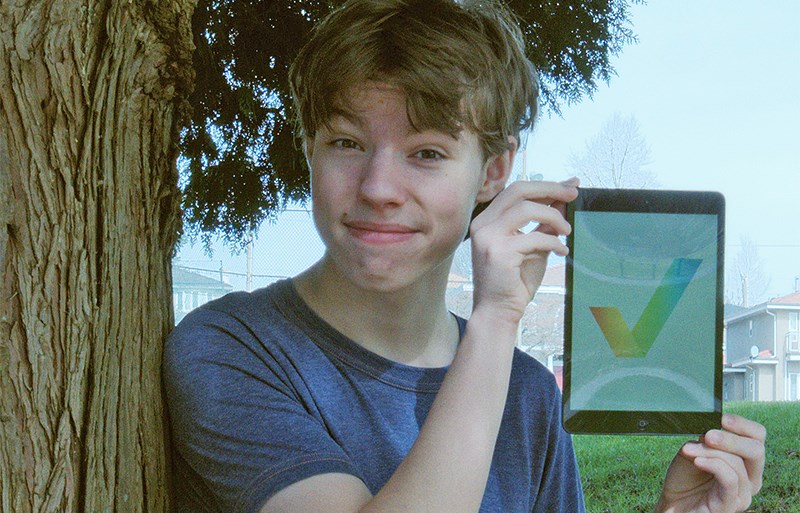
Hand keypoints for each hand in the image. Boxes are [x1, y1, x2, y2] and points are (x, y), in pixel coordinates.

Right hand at [468, 177, 578, 324]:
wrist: (498, 311)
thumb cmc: (514, 281)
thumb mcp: (533, 245)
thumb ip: (544, 222)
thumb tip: (564, 197)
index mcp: (487, 220)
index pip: (516, 190)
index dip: (545, 186)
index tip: (570, 186)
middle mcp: (482, 224)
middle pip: (518, 190)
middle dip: (550, 189)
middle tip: (574, 194)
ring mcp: (488, 237)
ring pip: (526, 209)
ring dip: (554, 217)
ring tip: (567, 232)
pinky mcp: (499, 253)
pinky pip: (534, 237)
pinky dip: (553, 242)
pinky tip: (562, 251)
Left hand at [655, 414, 765, 512]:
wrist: (672, 503)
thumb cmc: (685, 478)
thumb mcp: (694, 450)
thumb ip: (706, 440)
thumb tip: (712, 429)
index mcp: (746, 462)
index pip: (758, 437)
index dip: (743, 424)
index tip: (722, 418)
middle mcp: (750, 479)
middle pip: (756, 449)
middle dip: (731, 438)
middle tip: (708, 435)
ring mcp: (742, 494)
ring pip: (737, 463)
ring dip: (710, 452)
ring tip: (688, 450)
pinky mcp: (729, 505)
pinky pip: (730, 479)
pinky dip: (713, 464)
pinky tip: (697, 460)